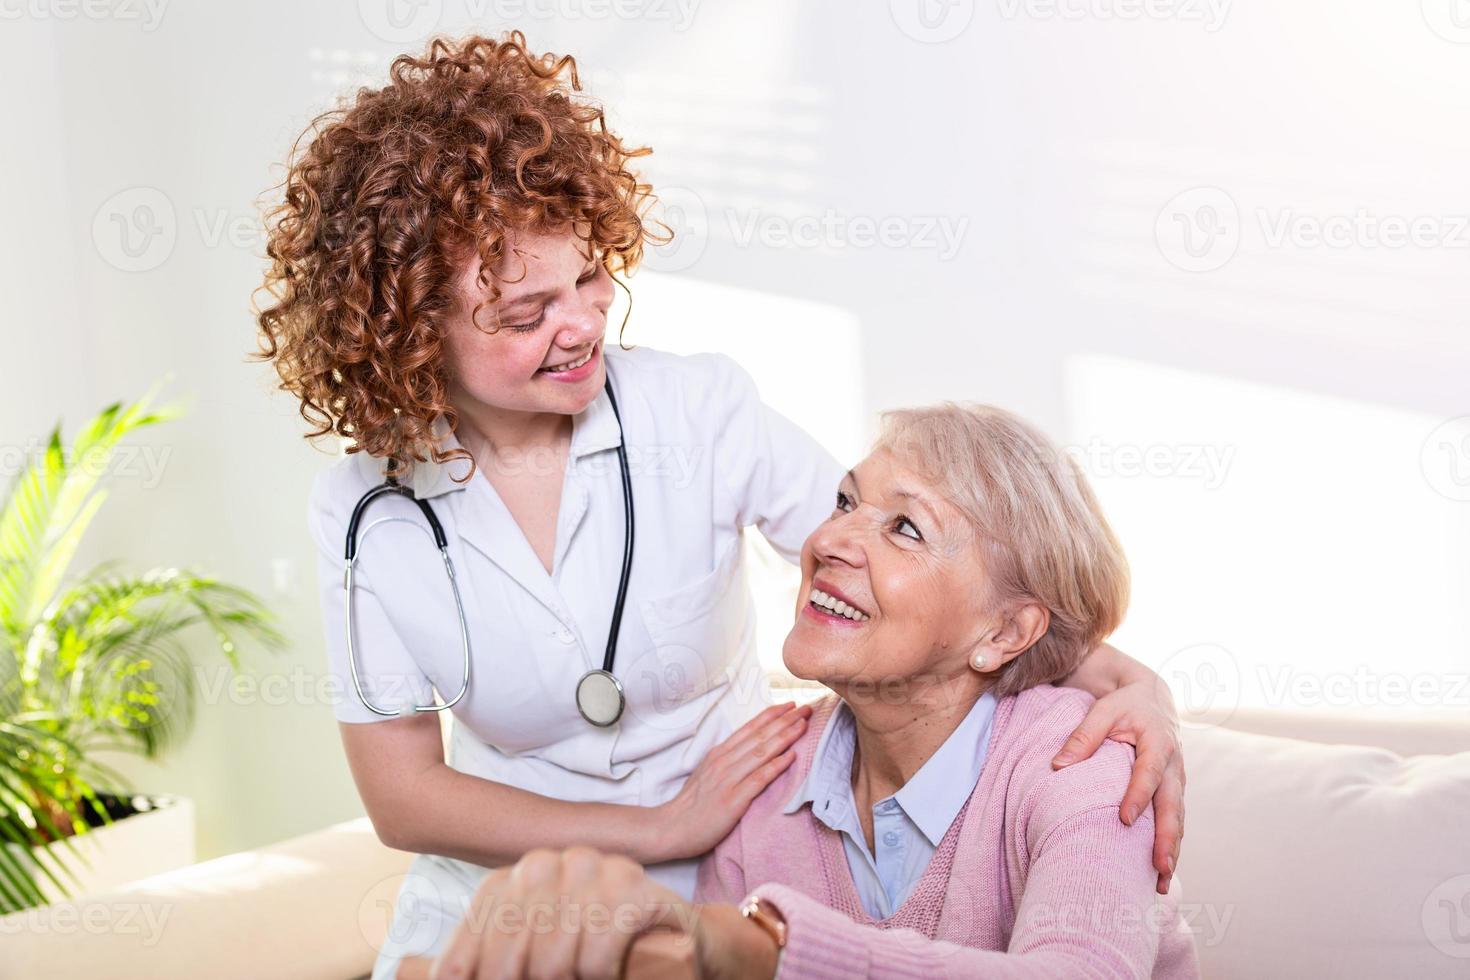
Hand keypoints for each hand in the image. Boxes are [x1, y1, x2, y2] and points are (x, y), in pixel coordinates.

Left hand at [429, 847, 694, 979]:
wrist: (679, 943)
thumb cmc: (597, 954)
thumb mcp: (538, 954)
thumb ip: (492, 958)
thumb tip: (428, 976)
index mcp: (524, 872)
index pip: (483, 921)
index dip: (468, 962)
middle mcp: (558, 861)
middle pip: (513, 940)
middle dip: (517, 978)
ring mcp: (599, 869)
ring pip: (554, 951)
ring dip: (565, 979)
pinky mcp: (637, 890)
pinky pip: (599, 947)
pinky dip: (600, 973)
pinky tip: (611, 974)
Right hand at [648, 701, 811, 861]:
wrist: (671, 828)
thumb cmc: (691, 804)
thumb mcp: (706, 773)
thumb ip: (725, 760)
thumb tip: (747, 751)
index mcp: (718, 753)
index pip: (749, 728)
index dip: (771, 715)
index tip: (790, 705)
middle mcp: (724, 761)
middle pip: (760, 736)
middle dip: (785, 720)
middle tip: (807, 708)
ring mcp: (728, 779)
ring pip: (762, 752)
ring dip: (785, 736)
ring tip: (804, 725)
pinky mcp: (733, 799)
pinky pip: (759, 779)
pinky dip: (776, 766)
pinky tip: (792, 757)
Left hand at [1053, 668, 1184, 894]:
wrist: (1152, 700)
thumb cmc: (1123, 706)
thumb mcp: (1102, 711)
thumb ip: (1083, 736)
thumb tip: (1058, 766)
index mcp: (1158, 742)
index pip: (1149, 772)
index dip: (1139, 795)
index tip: (1125, 819)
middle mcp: (1174, 764)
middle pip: (1173, 805)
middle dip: (1167, 837)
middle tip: (1159, 866)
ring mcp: (1178, 780)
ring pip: (1178, 819)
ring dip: (1172, 849)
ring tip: (1161, 880)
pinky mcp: (1174, 791)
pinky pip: (1175, 820)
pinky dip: (1171, 845)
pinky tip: (1161, 872)